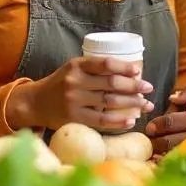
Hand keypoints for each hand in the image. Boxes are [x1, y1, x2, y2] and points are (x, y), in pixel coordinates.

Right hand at [9, 57, 153, 132]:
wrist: (36, 102)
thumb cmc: (62, 83)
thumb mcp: (74, 69)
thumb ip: (95, 68)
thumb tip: (131, 73)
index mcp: (77, 65)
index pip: (106, 63)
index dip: (125, 67)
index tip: (139, 71)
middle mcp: (75, 81)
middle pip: (111, 83)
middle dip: (134, 86)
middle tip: (149, 88)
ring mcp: (73, 101)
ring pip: (109, 102)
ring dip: (131, 104)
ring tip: (146, 105)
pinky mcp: (73, 119)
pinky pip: (101, 121)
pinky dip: (118, 121)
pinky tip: (131, 121)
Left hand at [146, 89, 185, 168]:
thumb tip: (173, 98)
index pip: (170, 122)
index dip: (156, 125)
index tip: (150, 128)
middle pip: (168, 141)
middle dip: (154, 142)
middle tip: (150, 142)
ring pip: (174, 156)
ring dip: (161, 156)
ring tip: (156, 154)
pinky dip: (176, 167)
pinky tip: (171, 166)